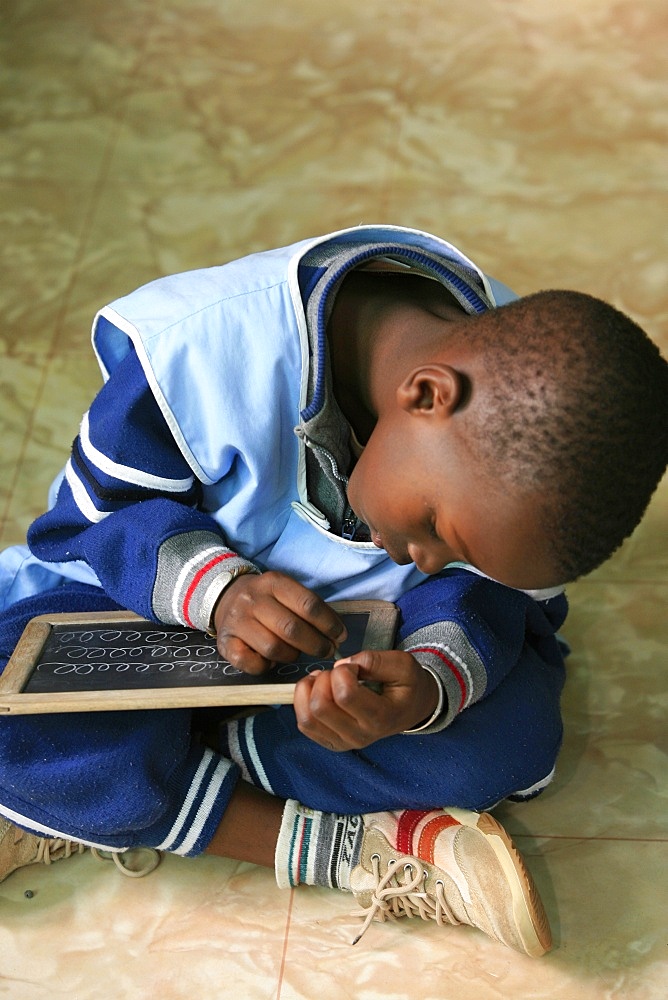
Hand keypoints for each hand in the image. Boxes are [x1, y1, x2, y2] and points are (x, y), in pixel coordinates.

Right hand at [212, 571, 346, 673]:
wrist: (226, 596)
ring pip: (273, 648)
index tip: (340, 636)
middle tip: (326, 651)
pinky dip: (266, 666)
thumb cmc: (267, 599)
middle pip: (292, 628)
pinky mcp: (225, 642)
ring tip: (296, 653)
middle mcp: (253, 600)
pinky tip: (270, 659)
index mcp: (274, 583)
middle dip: (316, 644)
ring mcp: (237, 621)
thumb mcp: (286, 591)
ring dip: (291, 655)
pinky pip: (252, 663)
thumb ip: (309, 609)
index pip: (308, 604)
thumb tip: (337, 635)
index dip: (329, 623)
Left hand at [293, 650, 440, 750]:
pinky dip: (304, 702)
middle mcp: (360, 736)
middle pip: (320, 707)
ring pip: (307, 719)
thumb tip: (340, 665)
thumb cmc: (407, 685)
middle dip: (324, 680)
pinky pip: (304, 725)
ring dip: (309, 691)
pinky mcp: (331, 742)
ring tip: (325, 680)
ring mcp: (344, 742)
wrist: (411, 708)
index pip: (344, 695)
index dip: (343, 671)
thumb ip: (374, 660)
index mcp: (380, 717)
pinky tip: (320, 690)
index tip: (355, 667)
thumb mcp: (402, 664)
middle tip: (338, 673)